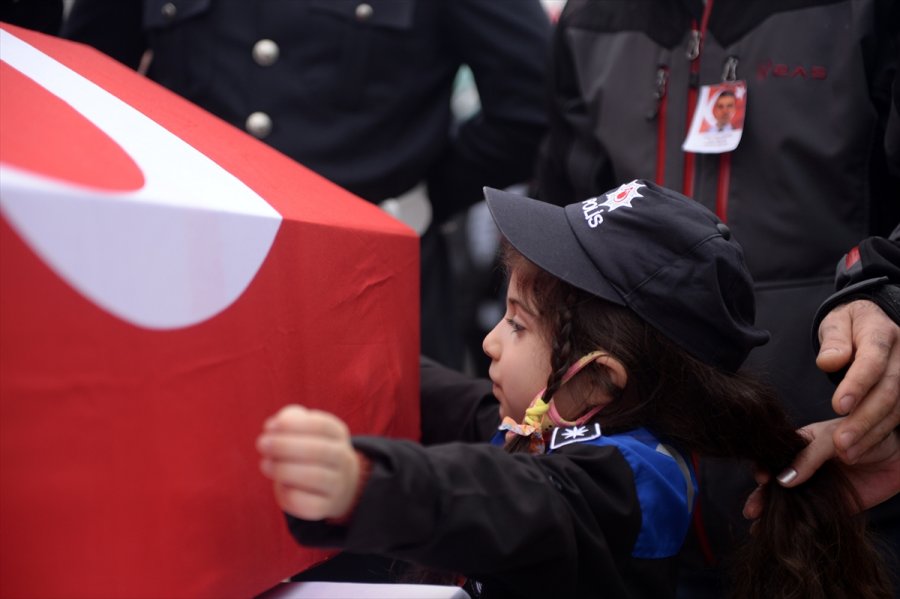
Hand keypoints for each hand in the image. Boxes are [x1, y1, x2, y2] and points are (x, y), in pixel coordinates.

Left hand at [257, 405, 360, 520]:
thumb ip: (289, 420)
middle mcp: (343, 458)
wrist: (334, 486)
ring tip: (265, 464)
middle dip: (285, 446)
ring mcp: (338, 484)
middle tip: (261, 443)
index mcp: (337, 434)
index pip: (321, 426)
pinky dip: (289, 494)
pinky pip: (308, 503)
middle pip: (319, 451)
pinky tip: (280, 486)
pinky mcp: (327, 507)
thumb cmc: (308, 452)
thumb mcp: (303, 432)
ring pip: (315, 477)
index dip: (294, 425)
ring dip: (284, 469)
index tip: (269, 427)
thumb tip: (272, 426)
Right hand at [743, 419, 899, 519]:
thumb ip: (808, 457)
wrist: (896, 453)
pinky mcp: (831, 506)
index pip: (772, 457)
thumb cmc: (863, 433)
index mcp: (798, 446)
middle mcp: (802, 467)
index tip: (762, 478)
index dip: (763, 468)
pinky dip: (796, 527)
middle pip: (776, 484)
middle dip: (761, 497)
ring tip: (758, 527)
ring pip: (789, 503)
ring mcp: (815, 488)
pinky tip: (781, 536)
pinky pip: (811, 517)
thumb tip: (782, 480)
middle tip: (752, 510)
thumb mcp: (832, 438)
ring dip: (772, 515)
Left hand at [816, 299, 899, 462]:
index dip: (857, 385)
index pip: (872, 361)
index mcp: (881, 333)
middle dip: (864, 419)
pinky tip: (859, 449)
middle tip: (839, 442)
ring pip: (896, 408)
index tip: (838, 406)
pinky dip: (878, 435)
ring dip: (871, 433)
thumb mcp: (836, 322)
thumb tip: (829, 361)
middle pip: (887, 391)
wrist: (873, 320)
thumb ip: (833, 340)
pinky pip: (897, 416)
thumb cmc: (849, 324)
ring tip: (846, 452)